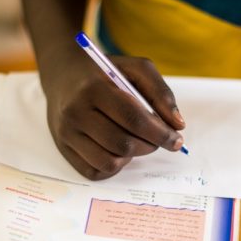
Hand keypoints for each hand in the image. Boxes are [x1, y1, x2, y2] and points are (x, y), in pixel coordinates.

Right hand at [42, 52, 185, 179]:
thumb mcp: (135, 68)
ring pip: (109, 162)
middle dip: (149, 146)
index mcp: (93, 88)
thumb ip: (160, 93)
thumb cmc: (105, 72)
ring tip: (135, 141)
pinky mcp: (63, 149)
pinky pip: (95, 172)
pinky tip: (117, 149)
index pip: (133, 119)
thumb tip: (177, 126)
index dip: (160, 133)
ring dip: (132, 157)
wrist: (63, 73)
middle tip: (158, 139)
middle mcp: (75, 112)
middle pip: (122, 144)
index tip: (176, 140)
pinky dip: (113, 166)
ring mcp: (66, 133)